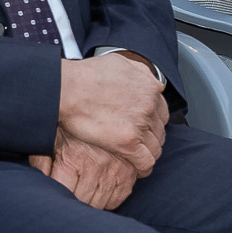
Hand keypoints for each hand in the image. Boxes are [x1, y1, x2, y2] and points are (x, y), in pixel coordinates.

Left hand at [31, 133, 138, 209]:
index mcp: (73, 159)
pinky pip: (118, 197)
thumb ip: (40, 163)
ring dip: (91, 200)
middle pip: (83, 202)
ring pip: (101, 203)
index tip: (58, 190)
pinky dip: (109, 197)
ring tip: (84, 188)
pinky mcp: (130, 170)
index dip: (59, 196)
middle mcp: (96, 165)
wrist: (96, 105)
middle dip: (75, 199)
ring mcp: (115, 168)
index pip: (64, 195)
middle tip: (71, 189)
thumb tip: (38, 187)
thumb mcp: (49, 140)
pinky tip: (100, 186)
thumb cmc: (69, 124)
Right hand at [56, 51, 167, 175]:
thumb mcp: (119, 62)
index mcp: (150, 87)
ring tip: (138, 158)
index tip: (145, 128)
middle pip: (160, 130)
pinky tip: (138, 170)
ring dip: (148, 153)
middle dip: (151, 138)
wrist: (69, 88)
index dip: (153, 122)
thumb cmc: (87, 75)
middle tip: (139, 143)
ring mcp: (140, 124)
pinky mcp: (128, 142)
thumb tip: (147, 78)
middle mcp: (150, 106)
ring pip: (156, 147)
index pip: (162, 112)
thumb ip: (138, 71)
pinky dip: (144, 168)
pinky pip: (146, 161)